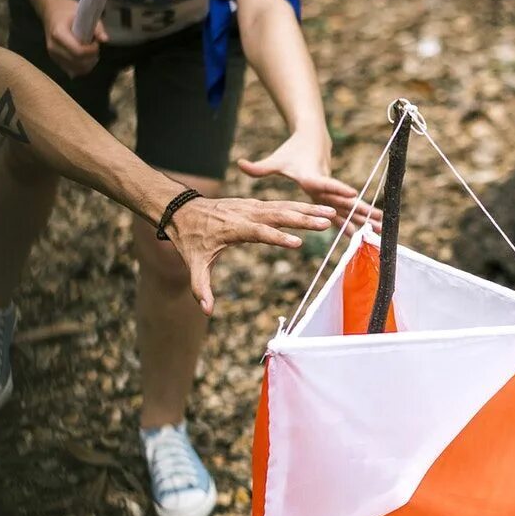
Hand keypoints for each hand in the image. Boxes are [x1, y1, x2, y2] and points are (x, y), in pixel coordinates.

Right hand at [41, 0, 107, 77]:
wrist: (51, 12)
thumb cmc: (67, 10)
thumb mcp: (83, 13)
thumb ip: (96, 27)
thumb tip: (105, 40)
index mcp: (59, 34)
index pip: (78, 51)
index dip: (91, 51)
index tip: (96, 42)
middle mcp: (54, 47)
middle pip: (77, 63)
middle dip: (91, 58)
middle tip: (95, 47)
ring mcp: (53, 55)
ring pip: (75, 70)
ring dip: (88, 65)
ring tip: (92, 53)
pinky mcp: (55, 60)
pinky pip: (71, 71)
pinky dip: (82, 68)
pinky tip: (86, 59)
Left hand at [167, 197, 335, 313]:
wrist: (183, 210)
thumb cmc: (190, 239)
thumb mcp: (194, 264)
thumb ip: (201, 287)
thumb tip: (207, 311)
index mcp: (233, 228)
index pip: (259, 232)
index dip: (278, 238)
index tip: (298, 243)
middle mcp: (246, 214)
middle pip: (279, 215)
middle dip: (303, 219)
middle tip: (326, 222)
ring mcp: (252, 207)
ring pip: (284, 206)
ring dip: (308, 210)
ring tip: (331, 214)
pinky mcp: (257, 204)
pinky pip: (282, 204)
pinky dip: (301, 206)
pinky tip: (317, 210)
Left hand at [239, 131, 382, 235]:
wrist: (312, 137)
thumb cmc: (291, 151)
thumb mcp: (275, 160)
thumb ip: (259, 167)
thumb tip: (239, 164)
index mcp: (311, 176)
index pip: (325, 183)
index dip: (338, 189)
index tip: (353, 194)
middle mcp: (325, 183)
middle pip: (344, 198)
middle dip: (360, 209)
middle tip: (376, 219)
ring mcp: (330, 190)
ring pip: (349, 206)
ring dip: (365, 217)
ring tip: (381, 228)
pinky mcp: (332, 195)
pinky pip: (344, 211)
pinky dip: (355, 221)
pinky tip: (366, 233)